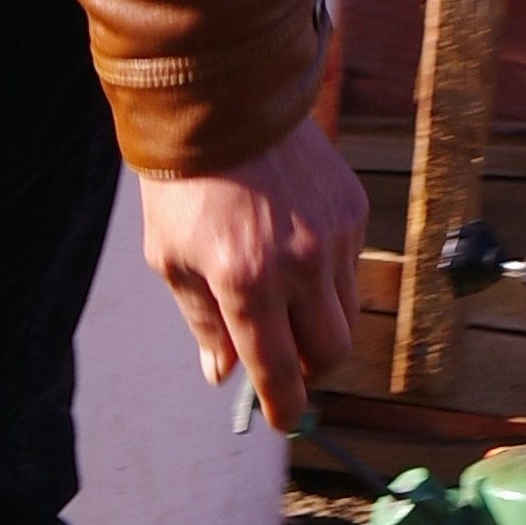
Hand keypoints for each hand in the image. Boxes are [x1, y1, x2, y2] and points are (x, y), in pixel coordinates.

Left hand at [139, 117, 372, 418]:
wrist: (222, 105)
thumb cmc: (184, 188)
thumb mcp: (172, 261)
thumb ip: (204, 323)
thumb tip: (224, 373)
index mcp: (247, 283)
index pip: (280, 369)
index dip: (284, 404)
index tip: (284, 419)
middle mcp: (300, 265)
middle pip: (332, 353)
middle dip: (311, 370)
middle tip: (285, 362)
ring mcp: (334, 236)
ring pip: (348, 314)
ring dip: (321, 327)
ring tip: (286, 308)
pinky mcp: (353, 210)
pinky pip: (351, 269)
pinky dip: (328, 281)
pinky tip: (296, 258)